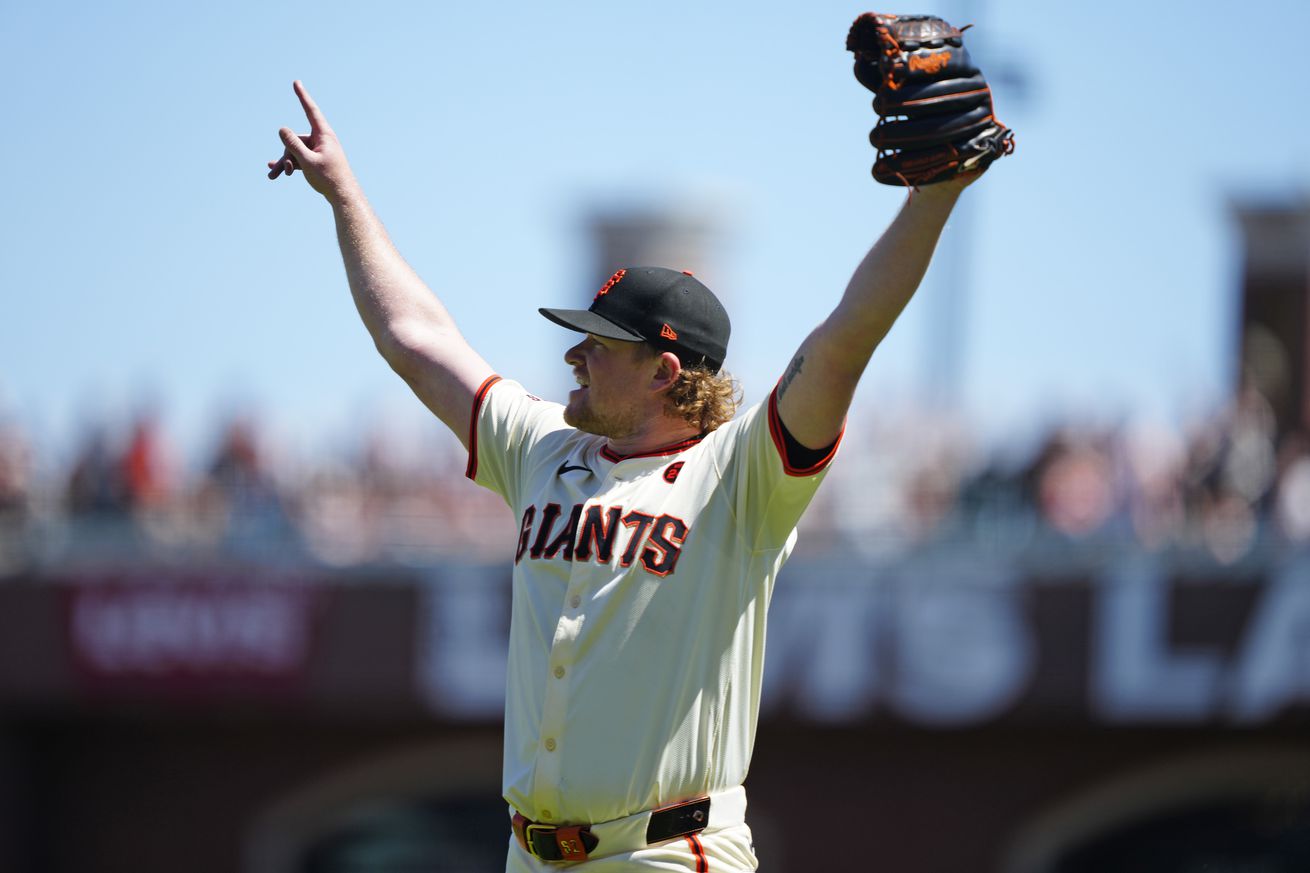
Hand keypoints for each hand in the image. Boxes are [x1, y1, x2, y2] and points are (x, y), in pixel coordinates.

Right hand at [266, 81, 352, 199]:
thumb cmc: (329, 178)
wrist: (342, 196)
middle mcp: (321, 140)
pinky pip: (298, 158)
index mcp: (324, 135)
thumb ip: (293, 145)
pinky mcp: (315, 159)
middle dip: (286, 154)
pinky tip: (275, 173)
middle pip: (296, 139)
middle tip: (284, 170)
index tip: (296, 82)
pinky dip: (289, 165)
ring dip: (285, 163)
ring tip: (274, 176)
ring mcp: (317, 150)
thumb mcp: (307, 161)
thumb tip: (282, 129)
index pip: (311, 111)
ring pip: (295, 151)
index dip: (302, 96)